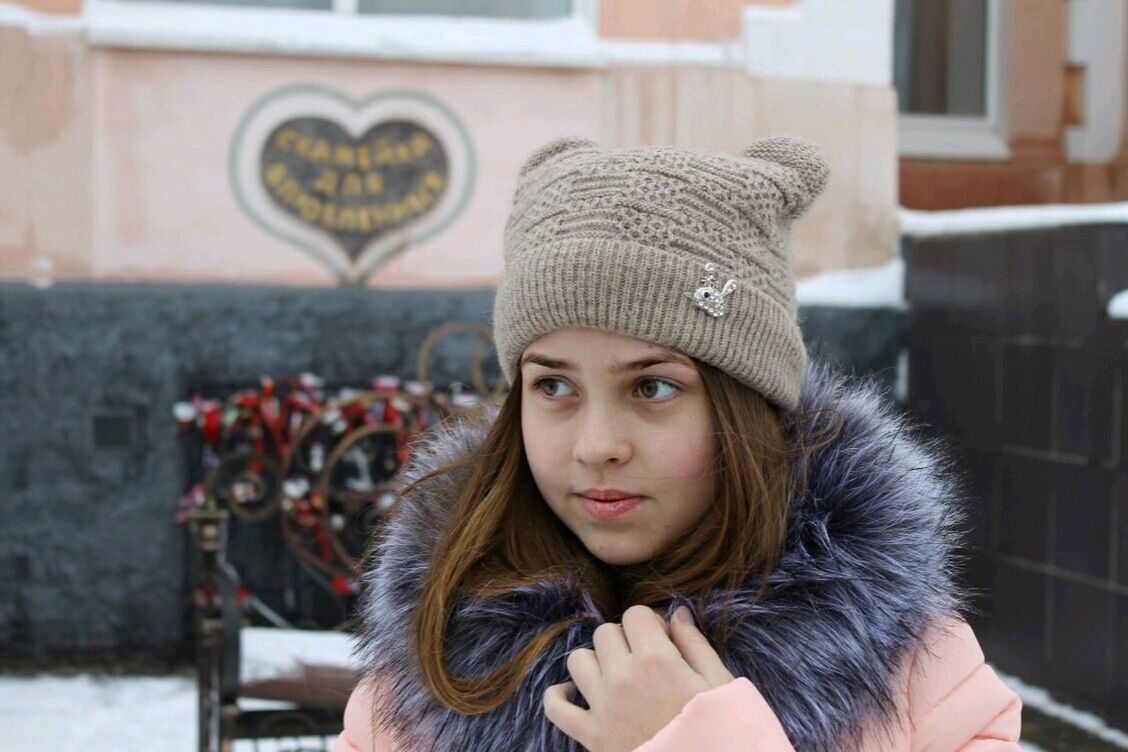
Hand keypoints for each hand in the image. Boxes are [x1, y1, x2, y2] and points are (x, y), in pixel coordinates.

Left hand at [543, 604, 734, 751]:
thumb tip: (677, 612)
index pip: (634, 614)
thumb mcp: (720, 684)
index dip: (649, 623)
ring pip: (578, 660)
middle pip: (605, 633)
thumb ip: (696, 643)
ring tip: (614, 676)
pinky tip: (575, 694)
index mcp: (657, 660)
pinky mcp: (591, 736)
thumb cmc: (721, 732)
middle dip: (624, 640)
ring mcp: (603, 707)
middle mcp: (624, 678)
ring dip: (595, 662)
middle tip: (643, 660)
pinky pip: (555, 708)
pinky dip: (559, 697)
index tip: (661, 640)